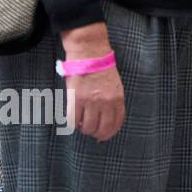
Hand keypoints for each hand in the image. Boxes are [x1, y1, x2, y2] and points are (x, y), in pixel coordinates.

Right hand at [60, 22, 125, 141]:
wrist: (90, 55)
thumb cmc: (102, 70)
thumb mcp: (115, 86)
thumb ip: (113, 102)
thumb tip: (107, 121)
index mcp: (118, 98)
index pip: (116, 123)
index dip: (110, 133)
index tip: (104, 136)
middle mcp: (106, 102)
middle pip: (102, 128)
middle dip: (97, 134)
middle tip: (92, 132)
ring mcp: (91, 101)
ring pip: (88, 127)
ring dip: (85, 130)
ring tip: (82, 125)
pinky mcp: (76, 99)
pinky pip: (73, 120)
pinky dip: (73, 124)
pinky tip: (74, 121)